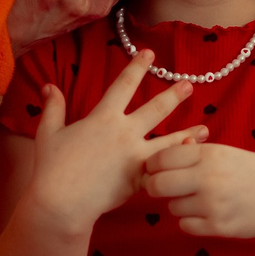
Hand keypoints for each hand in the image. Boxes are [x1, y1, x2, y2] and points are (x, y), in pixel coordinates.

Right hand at [22, 52, 198, 233]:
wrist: (62, 202)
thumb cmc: (52, 169)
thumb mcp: (49, 133)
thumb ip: (53, 108)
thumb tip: (49, 86)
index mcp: (103, 118)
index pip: (123, 85)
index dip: (137, 67)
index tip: (150, 54)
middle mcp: (123, 133)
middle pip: (155, 109)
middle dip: (174, 95)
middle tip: (189, 85)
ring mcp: (134, 156)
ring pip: (168, 141)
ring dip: (188, 134)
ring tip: (205, 128)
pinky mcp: (139, 179)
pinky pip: (163, 169)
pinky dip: (179, 164)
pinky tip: (193, 161)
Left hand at [139, 139, 254, 239]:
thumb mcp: (228, 154)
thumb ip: (196, 152)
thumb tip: (166, 151)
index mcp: (210, 154)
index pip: (161, 158)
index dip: (153, 165)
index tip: (158, 169)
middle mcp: (209, 178)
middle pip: (157, 185)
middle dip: (155, 187)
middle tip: (162, 188)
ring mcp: (213, 204)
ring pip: (171, 207)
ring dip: (178, 205)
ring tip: (198, 200)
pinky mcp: (218, 226)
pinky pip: (185, 225)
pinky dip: (190, 221)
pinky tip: (206, 214)